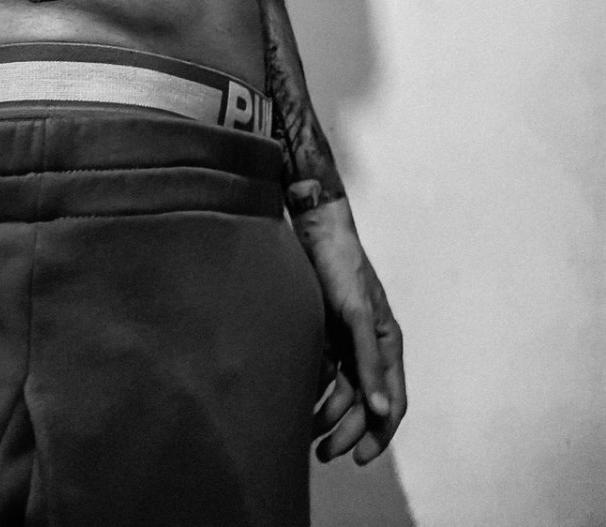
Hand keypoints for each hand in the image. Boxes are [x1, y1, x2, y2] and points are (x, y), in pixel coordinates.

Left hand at [292, 197, 406, 464]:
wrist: (314, 231)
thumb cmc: (341, 267)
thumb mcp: (356, 315)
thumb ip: (369, 361)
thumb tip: (383, 411)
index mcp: (387, 344)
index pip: (392, 402)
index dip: (379, 434)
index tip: (358, 458)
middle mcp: (370, 347)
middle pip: (366, 403)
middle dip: (348, 432)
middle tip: (323, 454)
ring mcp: (347, 341)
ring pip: (342, 393)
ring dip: (328, 417)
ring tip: (306, 436)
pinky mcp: (325, 334)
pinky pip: (324, 375)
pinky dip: (315, 393)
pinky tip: (298, 406)